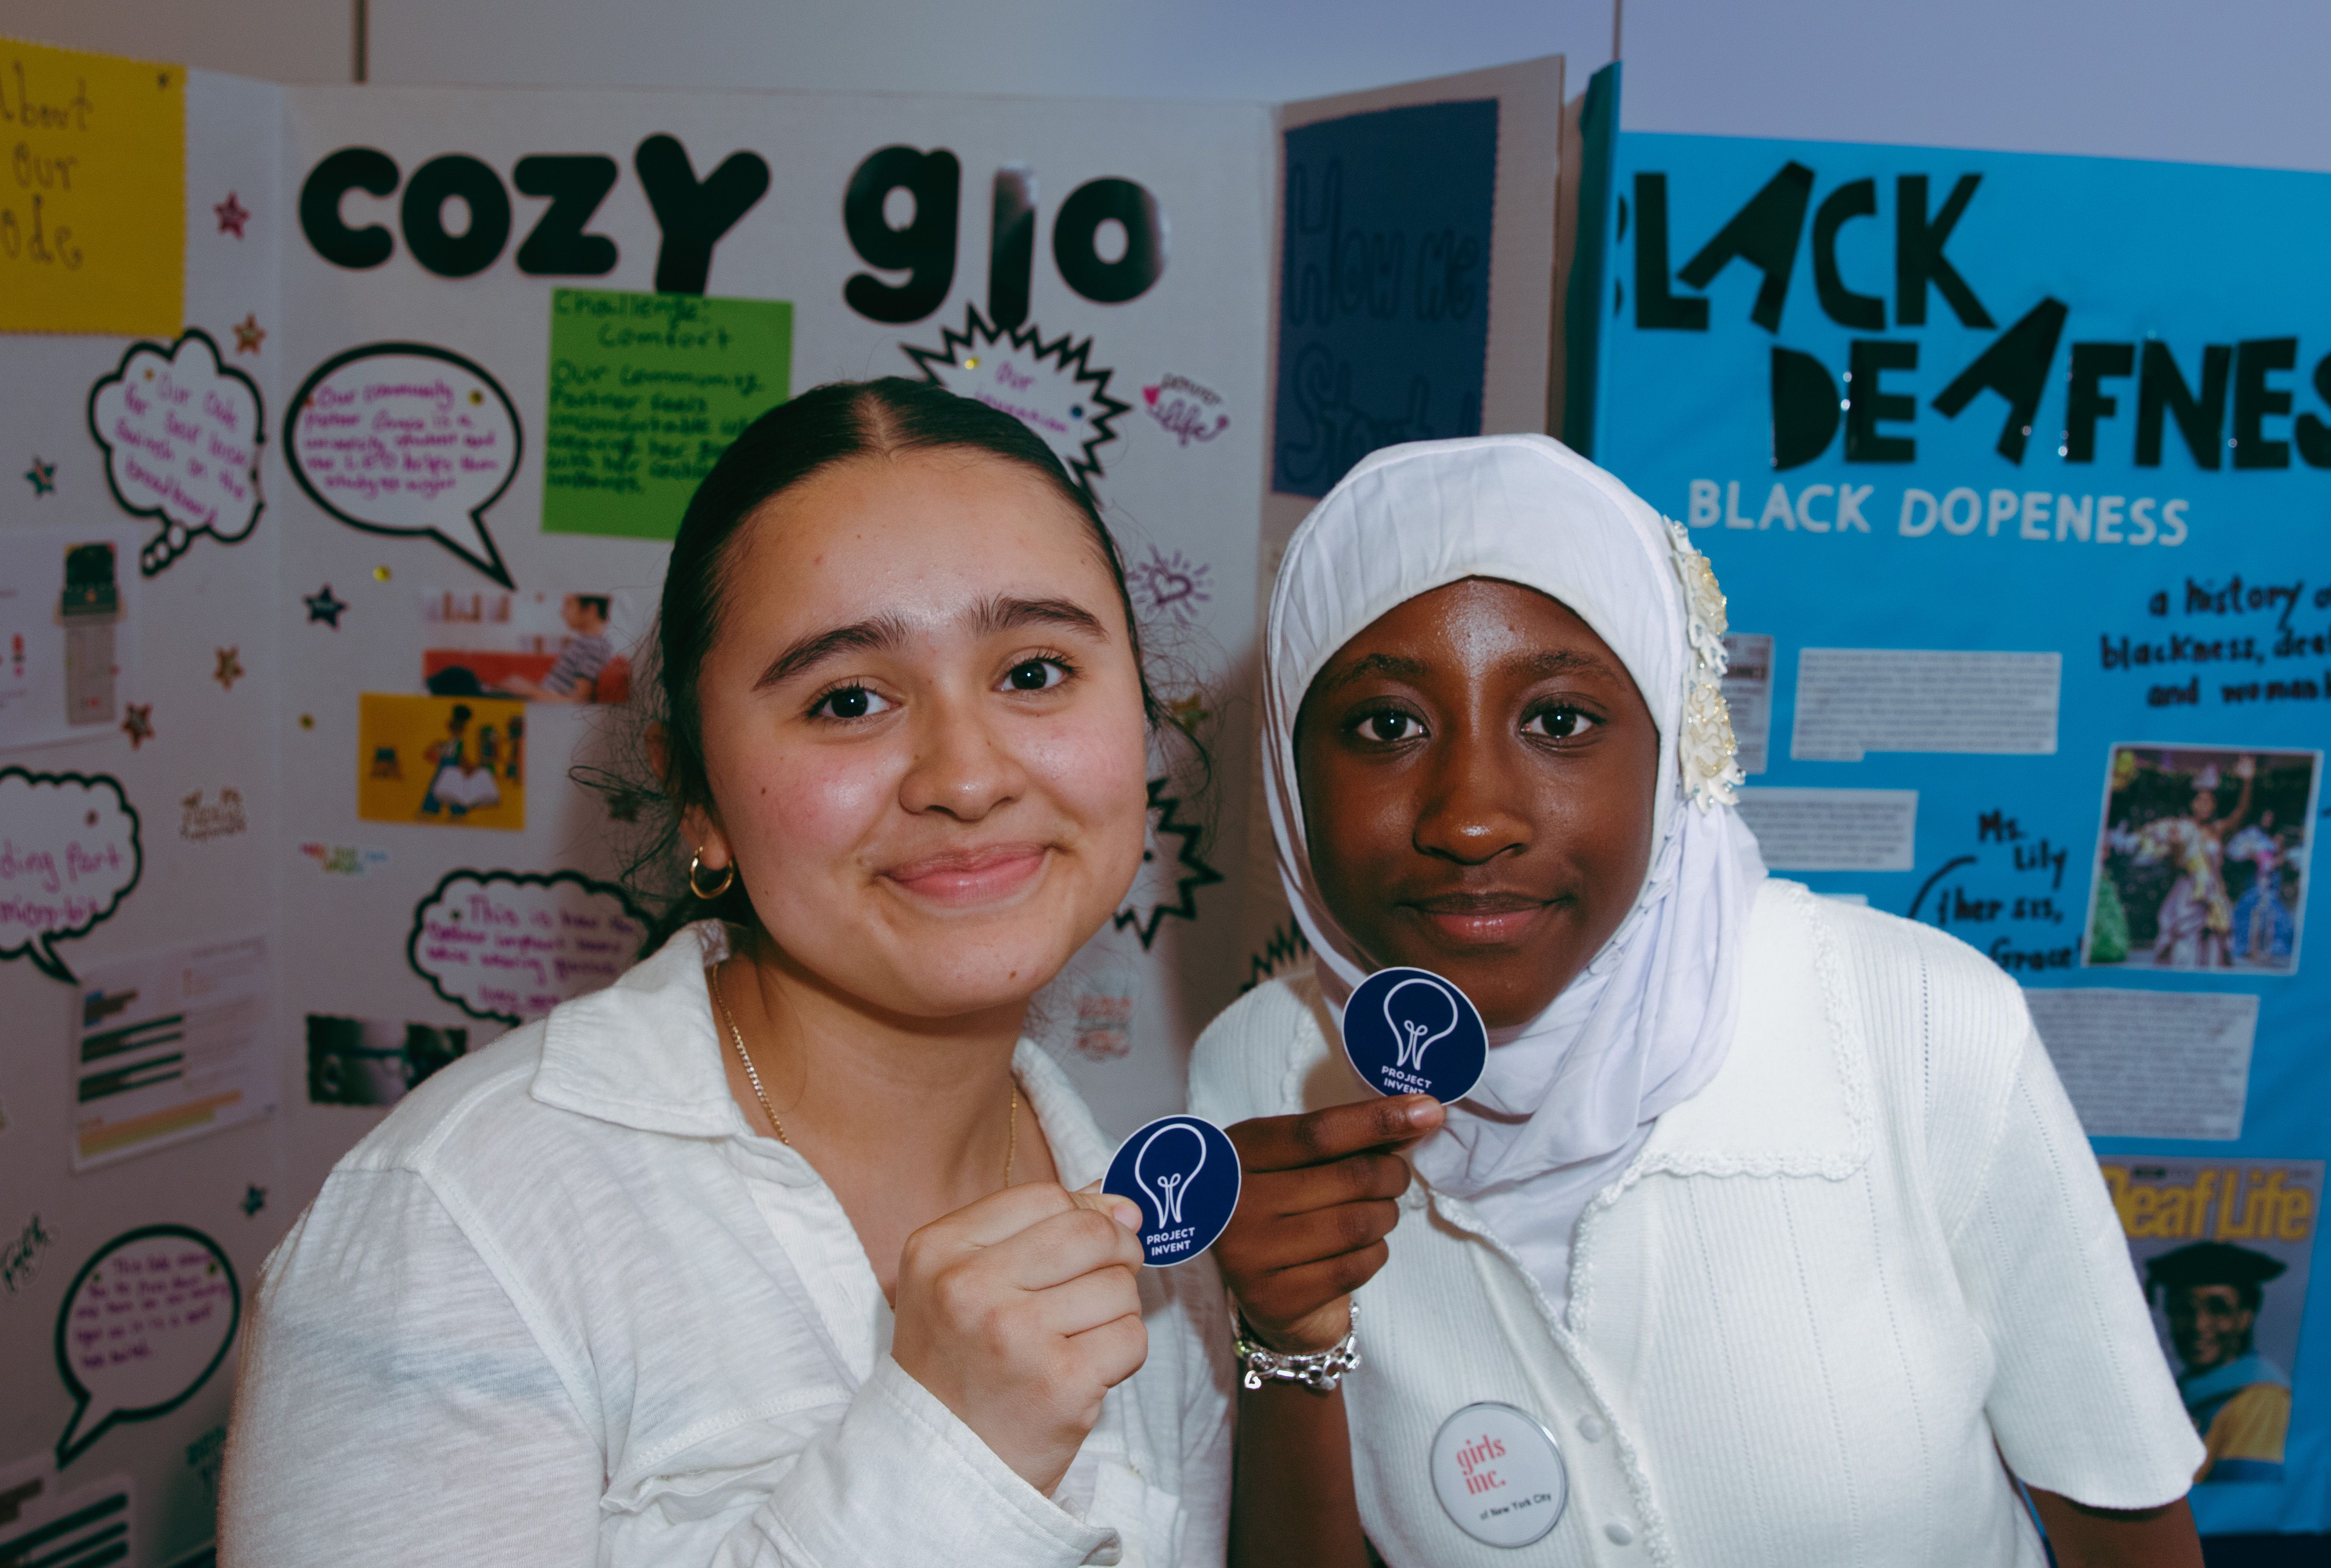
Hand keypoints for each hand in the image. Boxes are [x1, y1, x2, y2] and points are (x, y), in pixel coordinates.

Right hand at [891, 1182, 1148, 1495]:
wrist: (939, 1467)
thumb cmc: (959, 1365)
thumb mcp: (964, 1281)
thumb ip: (1035, 1229)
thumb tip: (1120, 1201)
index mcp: (939, 1249)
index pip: (1045, 1197)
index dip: (1084, 1212)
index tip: (1091, 1240)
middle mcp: (969, 1286)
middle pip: (1090, 1232)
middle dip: (1117, 1251)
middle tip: (1105, 1279)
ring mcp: (1016, 1335)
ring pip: (1119, 1285)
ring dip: (1116, 1309)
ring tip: (1078, 1337)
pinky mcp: (1060, 1383)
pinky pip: (1131, 1338)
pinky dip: (1121, 1353)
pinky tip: (1086, 1370)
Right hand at [1217, 1096, 1442, 1353]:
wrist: (1250, 1281)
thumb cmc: (1281, 1203)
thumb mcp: (1293, 1158)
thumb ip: (1348, 1137)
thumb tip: (1420, 1115)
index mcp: (1237, 1154)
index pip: (1319, 1132)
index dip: (1378, 1120)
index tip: (1427, 1111)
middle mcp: (1236, 1203)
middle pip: (1349, 1177)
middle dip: (1392, 1173)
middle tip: (1396, 1175)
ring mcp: (1251, 1255)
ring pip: (1358, 1225)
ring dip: (1387, 1214)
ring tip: (1379, 1212)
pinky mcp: (1276, 1299)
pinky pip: (1355, 1267)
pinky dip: (1376, 1252)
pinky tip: (1364, 1247)